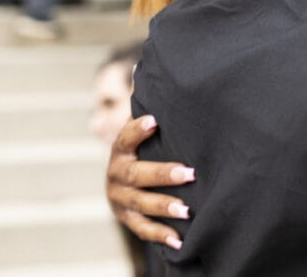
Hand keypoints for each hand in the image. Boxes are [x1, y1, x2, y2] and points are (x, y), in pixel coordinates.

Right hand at [107, 115, 194, 248]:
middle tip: (190, 173)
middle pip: (137, 175)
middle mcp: (117, 175)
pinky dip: (161, 235)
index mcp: (120, 150)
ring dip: (165, 207)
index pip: (125, 138)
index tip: (154, 122)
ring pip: (141, 204)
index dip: (137, 130)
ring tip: (188, 210)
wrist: (123, 183)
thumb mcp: (143, 129)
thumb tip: (141, 66)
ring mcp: (121, 199)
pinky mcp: (128, 219)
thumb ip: (147, 105)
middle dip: (163, 174)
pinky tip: (180, 240)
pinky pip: (144, 229)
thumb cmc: (145, 147)